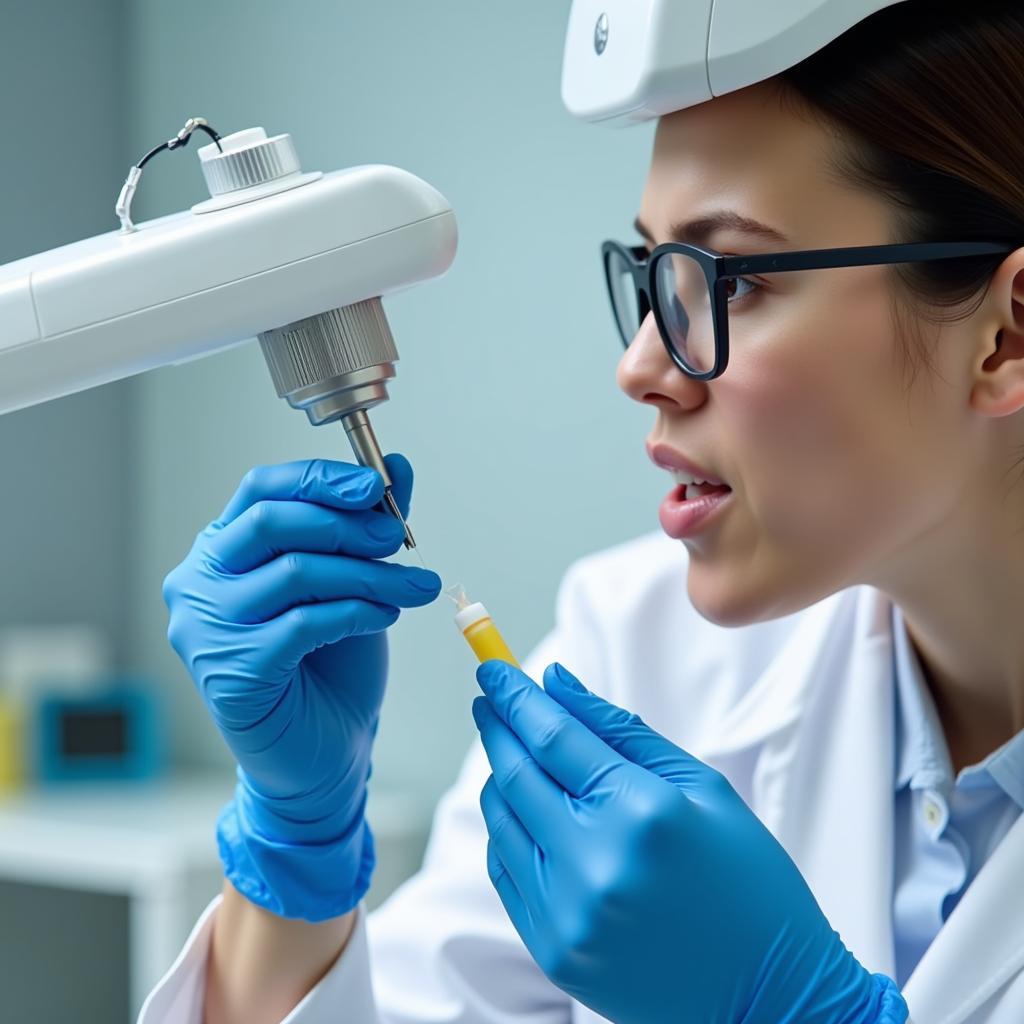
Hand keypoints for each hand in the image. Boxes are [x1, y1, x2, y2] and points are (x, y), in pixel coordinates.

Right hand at [163, 456, 440, 919]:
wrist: (323, 754)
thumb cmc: (331, 665)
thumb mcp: (354, 582)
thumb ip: (368, 527)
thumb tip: (398, 466)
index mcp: (224, 551)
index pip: (261, 489)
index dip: (318, 479)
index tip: (373, 486)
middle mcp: (201, 584)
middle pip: (273, 523)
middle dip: (347, 525)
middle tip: (398, 538)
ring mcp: (207, 630)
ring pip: (295, 572)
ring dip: (368, 573)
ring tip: (412, 587)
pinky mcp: (232, 672)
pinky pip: (304, 624)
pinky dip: (356, 612)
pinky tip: (384, 616)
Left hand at [472, 660, 907, 1023]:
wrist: (771, 997)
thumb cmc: (748, 883)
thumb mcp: (702, 789)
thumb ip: (621, 731)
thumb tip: (557, 682)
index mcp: (643, 814)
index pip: (553, 736)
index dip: (516, 695)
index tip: (493, 666)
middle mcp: (596, 865)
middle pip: (516, 773)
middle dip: (498, 726)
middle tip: (490, 697)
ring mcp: (568, 915)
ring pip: (502, 820)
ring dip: (500, 774)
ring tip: (514, 750)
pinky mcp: (553, 950)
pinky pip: (505, 870)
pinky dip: (507, 828)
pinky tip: (523, 807)